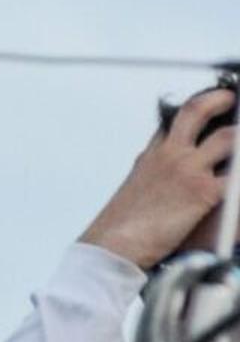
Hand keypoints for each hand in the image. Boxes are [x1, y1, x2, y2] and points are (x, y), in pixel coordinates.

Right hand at [81, 85, 235, 268]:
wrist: (113, 243)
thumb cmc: (123, 224)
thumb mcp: (137, 188)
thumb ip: (157, 173)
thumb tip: (168, 174)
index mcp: (153, 154)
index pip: (175, 119)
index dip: (198, 105)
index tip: (213, 100)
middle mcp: (169, 155)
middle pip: (196, 111)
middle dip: (219, 100)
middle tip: (232, 98)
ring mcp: (187, 169)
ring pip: (229, 139)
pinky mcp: (203, 191)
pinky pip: (237, 177)